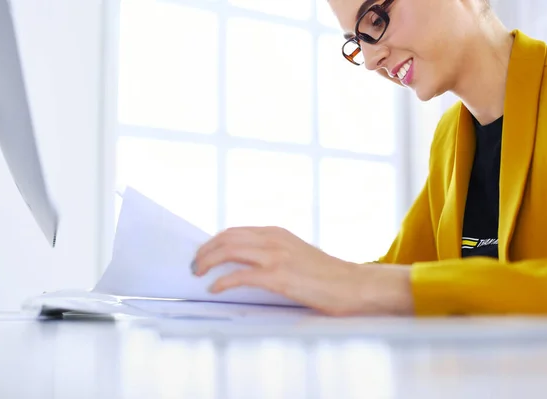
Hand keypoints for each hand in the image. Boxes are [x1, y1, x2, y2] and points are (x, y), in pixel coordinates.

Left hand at [192, 226, 413, 315]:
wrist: (352, 284)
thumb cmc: (326, 274)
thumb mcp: (296, 253)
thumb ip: (274, 252)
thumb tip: (247, 263)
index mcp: (277, 232)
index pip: (235, 231)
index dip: (214, 241)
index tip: (203, 252)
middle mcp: (274, 239)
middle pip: (227, 237)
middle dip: (205, 250)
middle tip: (194, 264)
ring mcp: (276, 256)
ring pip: (229, 251)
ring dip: (208, 261)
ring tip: (197, 273)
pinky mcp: (279, 276)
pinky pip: (240, 276)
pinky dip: (222, 281)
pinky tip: (214, 288)